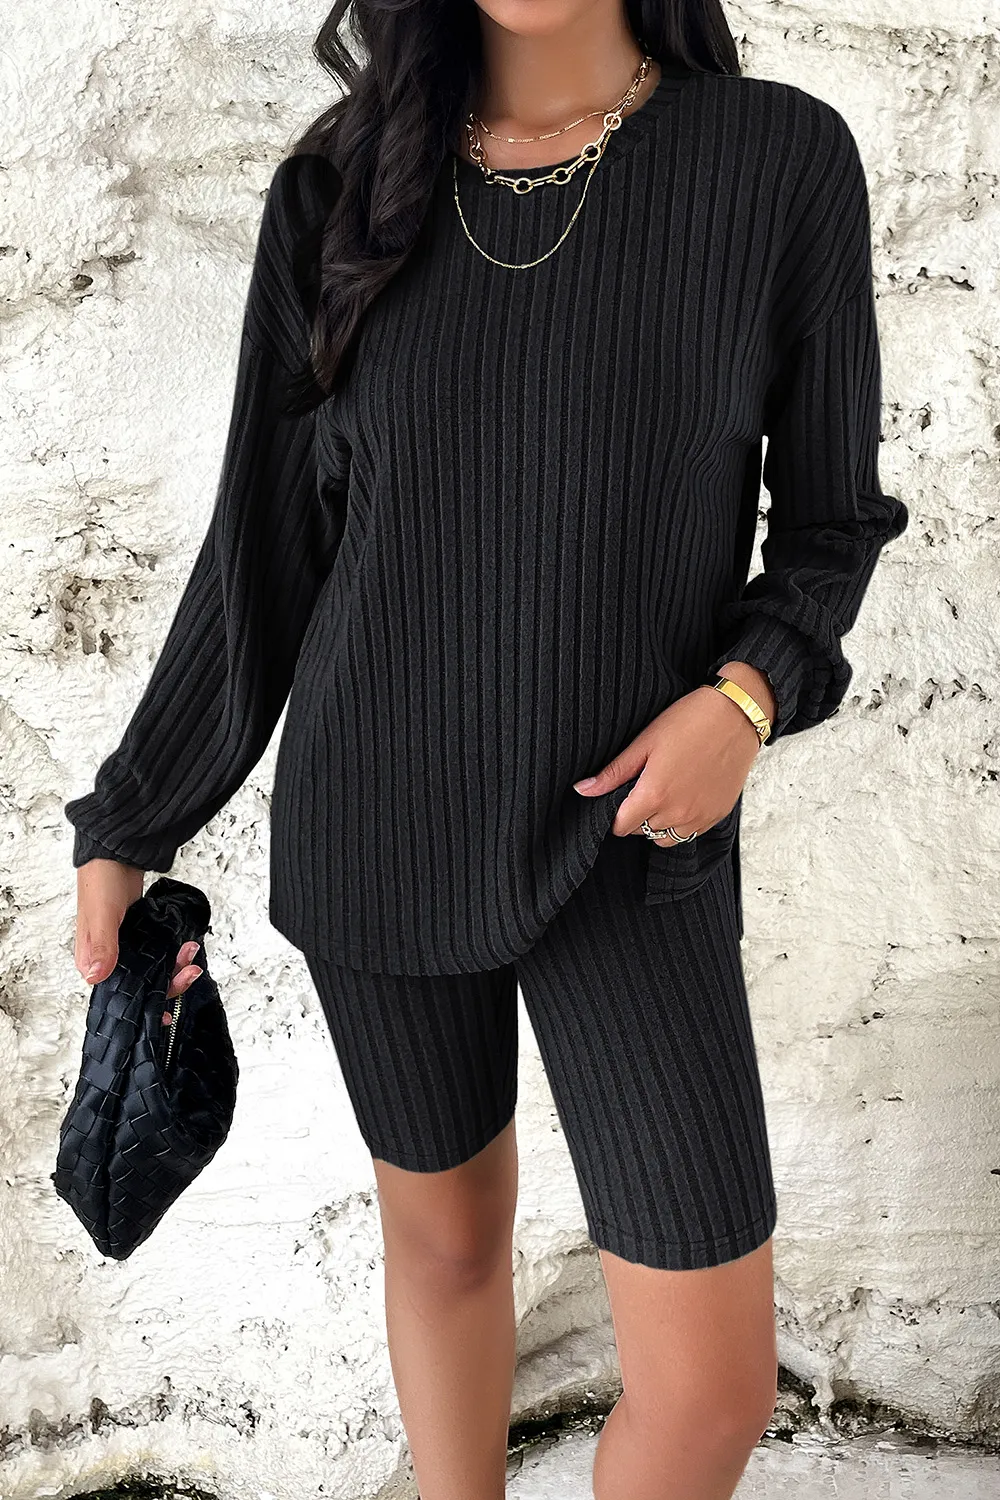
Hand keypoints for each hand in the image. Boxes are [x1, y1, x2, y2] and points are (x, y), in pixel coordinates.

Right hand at [74, 859, 202, 1002]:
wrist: (117, 853)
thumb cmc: (101, 879)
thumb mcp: (102, 915)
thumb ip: (103, 946)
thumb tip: (95, 977)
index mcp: (91, 960)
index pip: (118, 994)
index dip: (143, 1005)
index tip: (164, 1012)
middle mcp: (108, 957)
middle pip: (141, 985)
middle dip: (168, 982)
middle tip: (188, 970)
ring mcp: (126, 946)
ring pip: (154, 969)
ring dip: (175, 966)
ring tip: (190, 951)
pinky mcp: (140, 934)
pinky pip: (159, 952)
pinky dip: (173, 952)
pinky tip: (185, 946)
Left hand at [572, 664, 774, 840]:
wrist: (738, 715)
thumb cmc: (690, 721)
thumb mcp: (645, 742)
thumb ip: (613, 772)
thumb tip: (583, 790)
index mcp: (654, 794)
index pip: (621, 826)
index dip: (615, 814)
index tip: (619, 798)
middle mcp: (678, 812)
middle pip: (642, 831)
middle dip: (637, 815)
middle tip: (644, 787)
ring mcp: (700, 816)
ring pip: (667, 837)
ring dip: (659, 822)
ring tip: (663, 794)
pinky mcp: (718, 814)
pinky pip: (691, 833)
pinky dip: (682, 822)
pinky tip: (684, 796)